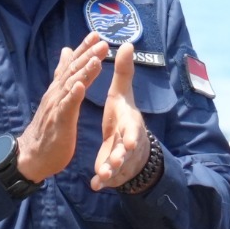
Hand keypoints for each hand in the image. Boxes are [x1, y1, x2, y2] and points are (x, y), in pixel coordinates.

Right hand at [16, 33, 108, 182]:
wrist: (33, 154)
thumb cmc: (48, 127)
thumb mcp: (58, 98)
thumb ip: (62, 75)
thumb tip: (66, 51)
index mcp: (59, 89)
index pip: (72, 64)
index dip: (84, 49)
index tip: (96, 34)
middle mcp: (56, 93)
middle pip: (73, 70)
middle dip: (88, 55)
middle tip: (102, 41)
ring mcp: (56, 106)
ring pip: (71, 85)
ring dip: (84, 71)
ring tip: (96, 58)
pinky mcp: (58, 121)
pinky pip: (66, 107)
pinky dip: (73, 95)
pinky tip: (81, 86)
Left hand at [90, 40, 152, 190]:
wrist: (129, 144)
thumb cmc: (124, 116)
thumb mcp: (123, 94)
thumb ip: (124, 72)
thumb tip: (127, 44)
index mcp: (131, 123)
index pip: (133, 128)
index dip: (132, 134)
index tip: (128, 139)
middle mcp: (128, 142)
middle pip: (128, 150)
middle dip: (122, 155)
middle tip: (116, 159)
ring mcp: (121, 158)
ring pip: (118, 166)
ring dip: (112, 170)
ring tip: (104, 174)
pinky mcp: (112, 171)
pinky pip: (108, 178)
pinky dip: (103, 182)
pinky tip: (95, 185)